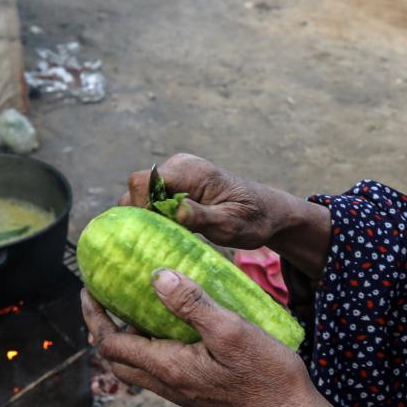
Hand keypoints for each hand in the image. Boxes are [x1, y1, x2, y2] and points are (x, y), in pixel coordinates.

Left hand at [83, 268, 375, 406]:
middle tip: (103, 298)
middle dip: (101, 329)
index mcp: (168, 367)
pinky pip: (158, 371)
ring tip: (133, 309)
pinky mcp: (196, 396)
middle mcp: (168, 385)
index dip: (93, 316)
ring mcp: (181, 394)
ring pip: (136, 368)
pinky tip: (171, 329)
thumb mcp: (231, 331)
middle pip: (116, 359)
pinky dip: (149, 348)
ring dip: (125, 340)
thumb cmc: (267, 376)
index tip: (88, 289)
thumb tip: (156, 277)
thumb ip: (192, 304)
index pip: (111, 343)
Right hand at [121, 154, 333, 277]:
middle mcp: (180, 167)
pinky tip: (166, 235)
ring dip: (147, 217)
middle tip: (158, 239)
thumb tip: (176, 211)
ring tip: (162, 239)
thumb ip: (202, 217)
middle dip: (141, 214)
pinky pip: (152, 199)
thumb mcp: (230, 225)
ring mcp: (177, 175)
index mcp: (192, 172)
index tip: (153, 230)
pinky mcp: (177, 186)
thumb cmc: (253, 219)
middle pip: (137, 188)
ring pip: (142, 195)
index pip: (143, 181)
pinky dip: (153, 217)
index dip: (139, 206)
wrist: (268, 212)